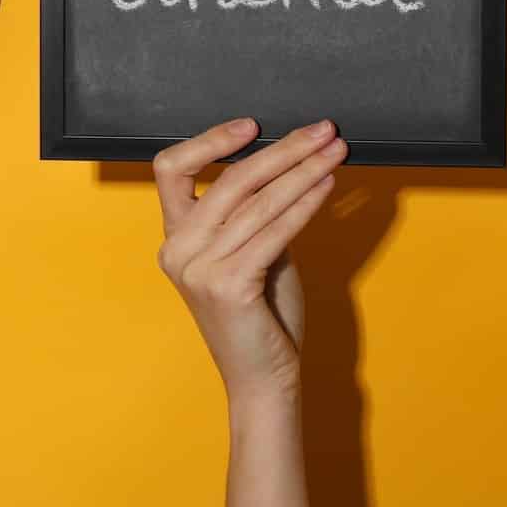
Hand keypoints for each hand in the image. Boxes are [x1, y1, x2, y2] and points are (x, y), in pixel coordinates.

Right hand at [154, 118, 346, 402]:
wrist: (264, 381)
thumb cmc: (262, 318)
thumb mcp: (253, 254)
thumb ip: (256, 215)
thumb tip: (290, 164)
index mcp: (175, 238)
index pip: (171, 169)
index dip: (210, 140)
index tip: (253, 125)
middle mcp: (178, 250)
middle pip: (230, 178)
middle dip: (283, 150)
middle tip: (322, 131)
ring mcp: (199, 269)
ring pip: (258, 201)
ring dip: (304, 171)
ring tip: (335, 152)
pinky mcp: (228, 286)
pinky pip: (274, 230)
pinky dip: (305, 203)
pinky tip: (327, 186)